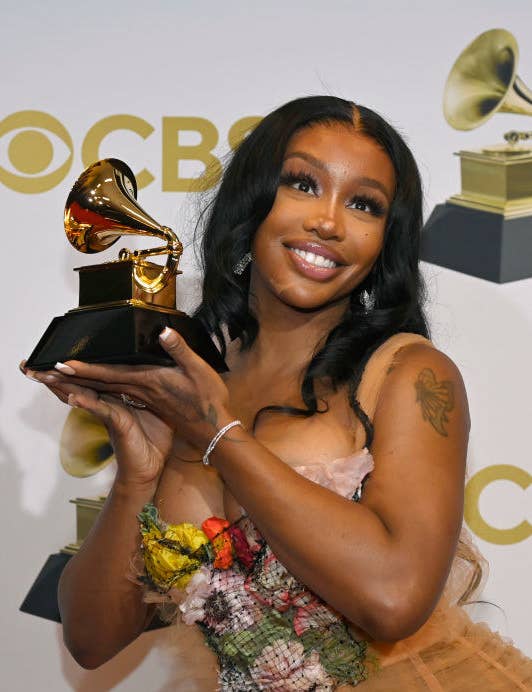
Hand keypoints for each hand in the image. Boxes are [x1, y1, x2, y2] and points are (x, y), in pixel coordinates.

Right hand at [20, 359, 175, 486]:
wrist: (153, 470)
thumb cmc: (155, 441)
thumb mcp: (158, 409)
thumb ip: (153, 392)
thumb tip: (160, 372)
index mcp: (117, 397)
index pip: (94, 377)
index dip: (77, 366)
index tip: (58, 354)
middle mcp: (109, 404)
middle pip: (81, 383)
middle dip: (58, 373)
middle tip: (33, 363)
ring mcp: (110, 413)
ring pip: (84, 394)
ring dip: (65, 384)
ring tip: (46, 374)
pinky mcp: (117, 423)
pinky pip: (101, 410)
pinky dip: (87, 403)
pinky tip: (75, 396)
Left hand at [21, 328, 233, 470]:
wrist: (214, 432)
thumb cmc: (208, 403)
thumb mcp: (199, 372)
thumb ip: (179, 351)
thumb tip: (163, 332)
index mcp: (147, 383)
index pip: (108, 374)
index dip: (84, 369)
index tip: (60, 365)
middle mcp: (139, 391)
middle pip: (99, 383)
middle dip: (72, 377)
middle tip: (43, 372)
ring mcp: (142, 399)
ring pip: (105, 389)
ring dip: (81, 383)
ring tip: (59, 376)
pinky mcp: (148, 403)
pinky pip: (117, 394)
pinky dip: (100, 388)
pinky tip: (96, 384)